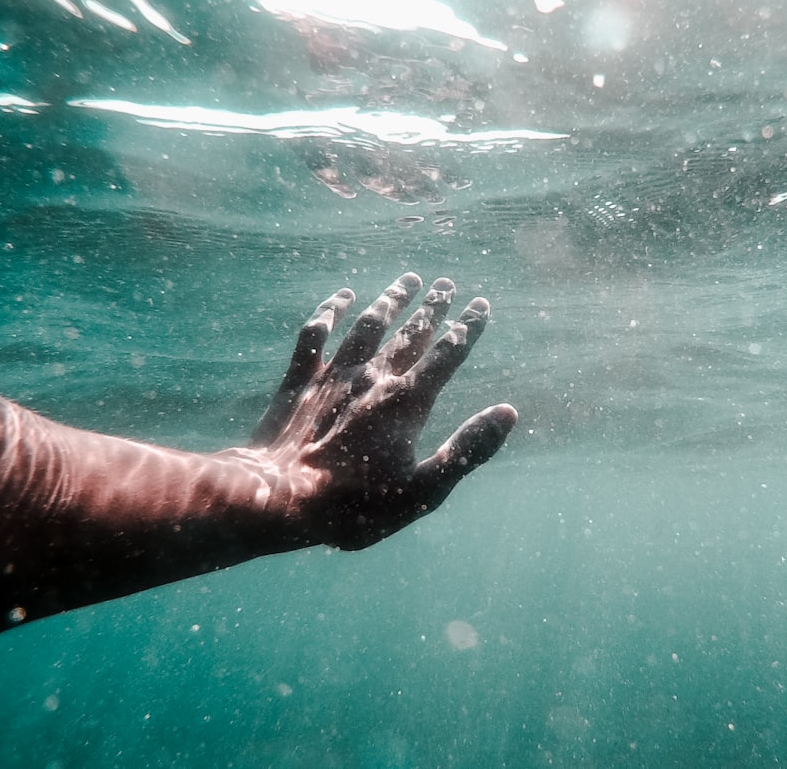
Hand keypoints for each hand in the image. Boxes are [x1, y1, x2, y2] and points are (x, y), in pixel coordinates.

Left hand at [249, 273, 516, 548]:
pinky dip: (328, 311)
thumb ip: (467, 449)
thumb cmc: (354, 505)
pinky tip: (341, 296)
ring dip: (390, 301)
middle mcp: (372, 378)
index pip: (446, 356)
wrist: (278, 499)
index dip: (467, 329)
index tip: (481, 304)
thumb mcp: (424, 490)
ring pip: (367, 325)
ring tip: (408, 280)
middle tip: (447, 284)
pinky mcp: (298, 382)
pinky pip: (315, 334)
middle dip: (432, 308)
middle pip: (410, 333)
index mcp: (406, 402)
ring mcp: (332, 376)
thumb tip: (508, 412)